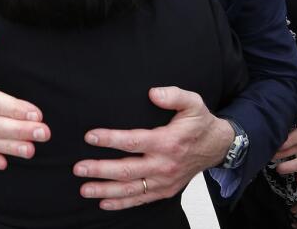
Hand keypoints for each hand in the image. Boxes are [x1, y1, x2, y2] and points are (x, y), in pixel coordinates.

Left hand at [74, 86, 233, 210]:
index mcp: (168, 142)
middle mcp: (164, 165)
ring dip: (105, 190)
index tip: (90, 136)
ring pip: (131, 189)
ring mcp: (164, 181)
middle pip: (127, 170)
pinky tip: (103, 202)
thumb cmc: (200, 124)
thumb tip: (153, 93)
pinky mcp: (165, 191)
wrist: (218, 147)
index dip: (110, 139)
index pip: (134, 141)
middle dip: (100, 170)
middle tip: (79, 168)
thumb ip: (174, 95)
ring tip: (84, 189)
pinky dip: (122, 203)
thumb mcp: (193, 103)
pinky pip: (140, 200)